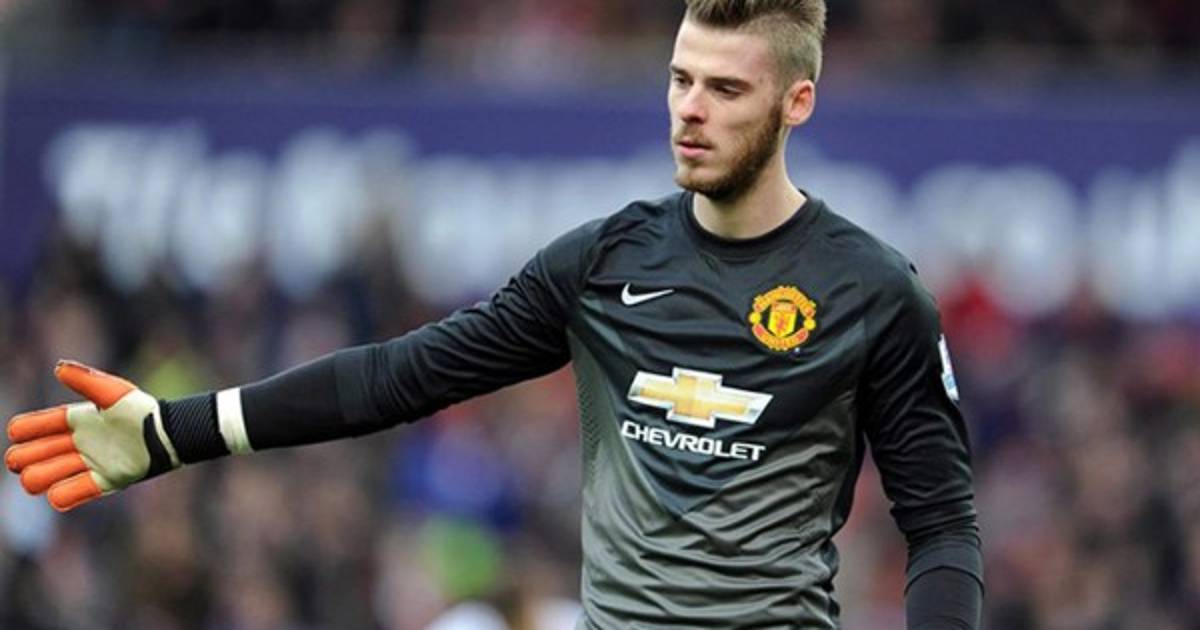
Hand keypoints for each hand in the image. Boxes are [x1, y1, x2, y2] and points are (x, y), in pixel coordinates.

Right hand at [5, 360, 179, 510]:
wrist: (166, 435)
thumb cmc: (140, 410)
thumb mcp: (112, 392)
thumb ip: (85, 380)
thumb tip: (57, 368)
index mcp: (77, 420)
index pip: (36, 426)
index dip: (24, 429)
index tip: (19, 432)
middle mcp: (78, 443)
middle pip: (32, 455)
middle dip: (22, 458)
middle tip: (21, 460)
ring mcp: (89, 463)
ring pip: (45, 476)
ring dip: (37, 478)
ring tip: (38, 477)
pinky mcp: (104, 482)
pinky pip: (71, 494)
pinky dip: (62, 495)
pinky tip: (58, 493)